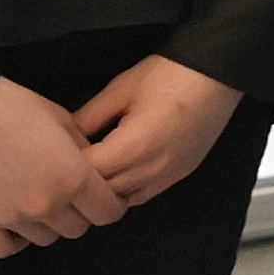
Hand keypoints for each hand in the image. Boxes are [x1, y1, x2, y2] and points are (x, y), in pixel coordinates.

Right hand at [0, 77, 128, 257]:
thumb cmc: (15, 106)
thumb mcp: (64, 120)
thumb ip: (85, 150)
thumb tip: (97, 170)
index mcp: (73, 177)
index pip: (108, 212)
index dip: (111, 204)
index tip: (104, 196)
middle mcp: (46, 204)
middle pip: (78, 229)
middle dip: (80, 213)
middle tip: (69, 195)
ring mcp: (12, 218)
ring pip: (46, 239)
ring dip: (48, 224)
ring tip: (39, 200)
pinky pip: (7, 249)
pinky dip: (15, 239)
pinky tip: (15, 219)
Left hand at [74, 56, 243, 207]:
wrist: (219, 72)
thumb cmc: (171, 73)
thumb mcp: (121, 88)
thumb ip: (88, 116)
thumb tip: (63, 138)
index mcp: (135, 145)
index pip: (86, 174)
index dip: (65, 168)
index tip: (53, 156)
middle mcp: (152, 168)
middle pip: (101, 194)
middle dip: (80, 183)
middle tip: (64, 167)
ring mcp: (168, 176)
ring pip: (121, 202)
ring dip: (102, 191)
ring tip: (89, 171)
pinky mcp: (179, 175)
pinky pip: (141, 197)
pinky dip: (123, 191)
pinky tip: (116, 173)